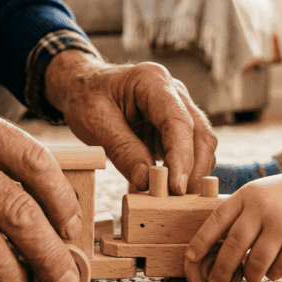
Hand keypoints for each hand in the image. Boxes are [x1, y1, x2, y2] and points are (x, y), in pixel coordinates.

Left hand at [44, 51, 215, 194]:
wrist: (81, 88)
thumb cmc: (86, 98)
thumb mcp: (96, 123)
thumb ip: (123, 150)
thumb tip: (147, 182)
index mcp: (153, 81)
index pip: (179, 122)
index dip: (182, 157)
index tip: (177, 187)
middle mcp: (173, 92)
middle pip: (200, 133)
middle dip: (194, 170)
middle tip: (179, 200)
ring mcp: (178, 109)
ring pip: (200, 144)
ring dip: (191, 173)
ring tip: (171, 198)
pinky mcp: (173, 128)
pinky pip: (188, 152)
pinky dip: (181, 172)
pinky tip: (165, 189)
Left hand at [185, 166, 281, 281]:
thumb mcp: (258, 193)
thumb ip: (239, 214)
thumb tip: (214, 248)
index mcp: (247, 196)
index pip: (217, 220)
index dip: (201, 241)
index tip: (190, 258)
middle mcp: (263, 209)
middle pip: (234, 246)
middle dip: (221, 270)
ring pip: (256, 263)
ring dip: (250, 275)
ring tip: (251, 276)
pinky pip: (279, 269)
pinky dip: (272, 274)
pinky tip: (273, 270)